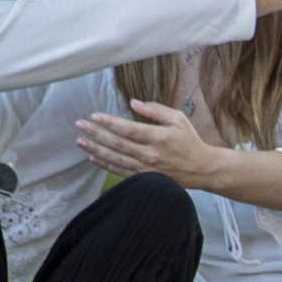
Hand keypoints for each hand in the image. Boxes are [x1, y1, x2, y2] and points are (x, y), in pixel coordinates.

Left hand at [76, 98, 222, 185]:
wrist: (202, 169)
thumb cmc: (190, 140)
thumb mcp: (178, 118)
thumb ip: (155, 110)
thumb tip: (133, 102)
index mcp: (159, 137)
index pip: (128, 129)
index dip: (109, 123)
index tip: (94, 116)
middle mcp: (151, 154)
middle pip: (118, 144)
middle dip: (96, 134)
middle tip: (79, 125)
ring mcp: (147, 169)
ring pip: (116, 159)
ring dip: (96, 149)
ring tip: (80, 141)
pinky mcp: (146, 179)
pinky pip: (121, 172)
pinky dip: (106, 165)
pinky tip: (93, 158)